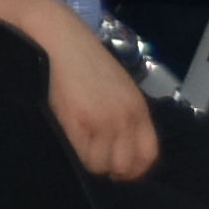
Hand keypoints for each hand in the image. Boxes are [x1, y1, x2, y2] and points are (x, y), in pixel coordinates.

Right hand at [39, 22, 165, 182]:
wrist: (60, 39)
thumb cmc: (85, 61)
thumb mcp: (118, 87)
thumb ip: (124, 115)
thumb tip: (119, 148)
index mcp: (138, 109)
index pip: (148, 155)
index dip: (133, 168)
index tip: (118, 168)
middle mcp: (125, 118)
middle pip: (124, 166)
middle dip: (109, 167)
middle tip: (94, 155)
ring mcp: (102, 122)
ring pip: (100, 165)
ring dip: (89, 160)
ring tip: (78, 142)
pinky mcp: (78, 122)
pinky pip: (80, 156)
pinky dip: (74, 153)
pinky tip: (68, 135)